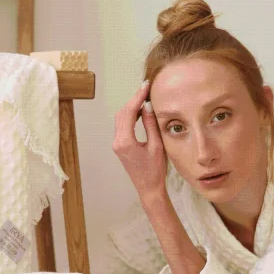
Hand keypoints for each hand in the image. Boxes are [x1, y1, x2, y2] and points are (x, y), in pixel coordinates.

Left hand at [112, 80, 166, 199]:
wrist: (148, 188)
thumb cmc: (155, 170)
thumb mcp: (156, 146)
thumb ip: (151, 124)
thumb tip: (147, 105)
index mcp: (125, 142)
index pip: (129, 112)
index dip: (138, 97)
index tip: (146, 85)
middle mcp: (117, 142)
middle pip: (122, 113)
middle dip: (134, 99)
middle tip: (146, 88)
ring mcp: (116, 144)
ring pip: (120, 118)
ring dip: (131, 107)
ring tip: (144, 97)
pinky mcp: (119, 146)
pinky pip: (122, 125)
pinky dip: (130, 116)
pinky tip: (140, 111)